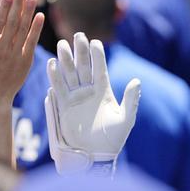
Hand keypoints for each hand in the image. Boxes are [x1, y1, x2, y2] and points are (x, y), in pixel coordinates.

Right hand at [0, 0, 43, 104]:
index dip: (5, 6)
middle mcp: (3, 49)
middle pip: (13, 22)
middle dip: (18, 4)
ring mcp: (16, 55)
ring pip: (24, 30)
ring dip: (29, 13)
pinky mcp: (26, 61)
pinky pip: (32, 43)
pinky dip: (36, 30)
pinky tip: (40, 16)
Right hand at [45, 32, 140, 174]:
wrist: (95, 156)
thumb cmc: (112, 140)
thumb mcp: (125, 119)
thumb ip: (130, 100)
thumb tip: (137, 81)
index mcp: (104, 93)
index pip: (100, 69)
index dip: (98, 56)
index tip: (96, 42)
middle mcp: (89, 92)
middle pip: (83, 67)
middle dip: (80, 52)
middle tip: (78, 35)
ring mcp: (76, 98)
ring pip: (70, 74)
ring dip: (66, 59)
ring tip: (63, 44)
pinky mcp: (64, 106)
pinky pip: (58, 88)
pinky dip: (55, 76)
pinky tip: (52, 62)